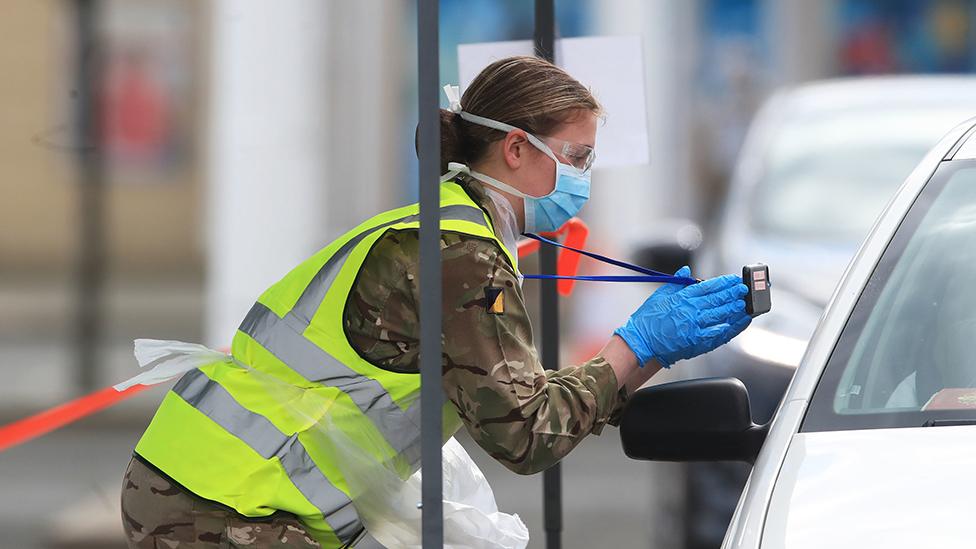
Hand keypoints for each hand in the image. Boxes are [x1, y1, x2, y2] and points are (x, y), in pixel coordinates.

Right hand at [614, 267, 751, 366]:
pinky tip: (737, 323)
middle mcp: (690, 310)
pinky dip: (729, 328)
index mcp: (682, 297)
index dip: (723, 282)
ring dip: (735, 309)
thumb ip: (676, 283)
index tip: (734, 280)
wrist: (640, 341)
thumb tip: (686, 271)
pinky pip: (717, 334)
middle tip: (745, 290)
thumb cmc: (648, 319)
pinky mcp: (696, 341)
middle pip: (717, 300)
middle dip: (733, 294)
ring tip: (746, 305)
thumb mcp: (659, 295)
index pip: (708, 287)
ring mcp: (694, 326)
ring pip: (720, 315)